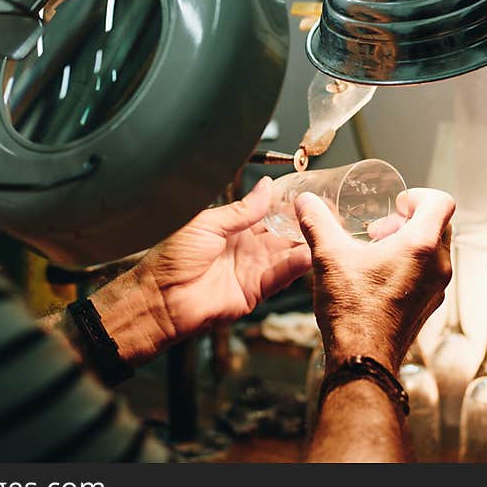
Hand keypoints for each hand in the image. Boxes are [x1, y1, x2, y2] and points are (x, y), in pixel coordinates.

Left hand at [134, 176, 311, 343]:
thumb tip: (265, 188)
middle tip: (326, 212)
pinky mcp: (254, 291)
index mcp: (231, 229)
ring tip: (324, 230)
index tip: (308, 195)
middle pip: (282, 234)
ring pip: (286, 254)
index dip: (287, 206)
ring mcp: (251, 270)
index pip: (267, 214)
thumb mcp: (207, 223)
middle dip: (302, 224)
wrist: (159, 298)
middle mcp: (245, 249)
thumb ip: (241, 210)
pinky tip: (309, 254)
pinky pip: (280, 277)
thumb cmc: (169, 260)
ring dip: (304, 244)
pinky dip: (295, 266)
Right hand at [294, 187, 453, 373]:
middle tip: (380, 229)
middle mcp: (437, 266)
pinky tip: (376, 276)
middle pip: (438, 225)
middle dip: (408, 220)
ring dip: (408, 243)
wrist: (363, 357)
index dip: (418, 195)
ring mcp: (436, 289)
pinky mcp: (428, 306)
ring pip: (434, 251)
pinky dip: (409, 266)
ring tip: (375, 252)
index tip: (396, 204)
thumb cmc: (354, 311)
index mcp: (421, 246)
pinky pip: (427, 274)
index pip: (441, 202)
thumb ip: (317, 222)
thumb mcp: (328, 256)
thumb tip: (307, 202)